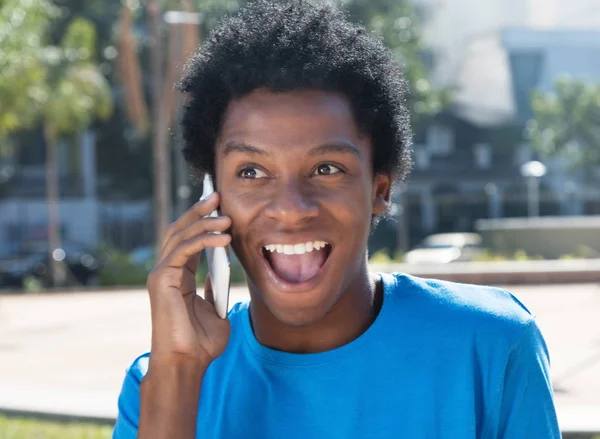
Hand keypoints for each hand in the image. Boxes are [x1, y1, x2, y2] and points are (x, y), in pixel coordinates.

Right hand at [146, 192, 231, 365]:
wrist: (188, 362)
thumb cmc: (202, 342)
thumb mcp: (216, 308)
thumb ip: (216, 288)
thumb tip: (223, 271)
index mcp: (179, 275)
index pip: (188, 239)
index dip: (202, 220)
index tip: (219, 204)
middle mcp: (166, 270)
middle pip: (179, 230)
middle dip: (198, 210)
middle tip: (216, 194)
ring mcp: (161, 273)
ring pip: (179, 235)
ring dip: (203, 221)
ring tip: (226, 216)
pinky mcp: (161, 279)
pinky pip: (183, 250)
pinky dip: (203, 239)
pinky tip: (223, 238)